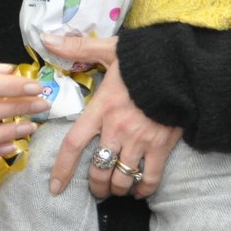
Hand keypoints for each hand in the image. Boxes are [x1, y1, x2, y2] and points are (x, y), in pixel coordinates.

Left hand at [44, 35, 181, 199]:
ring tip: (114, 190)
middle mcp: (117, 129)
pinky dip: (143, 189)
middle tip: (95, 189)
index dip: (62, 169)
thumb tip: (47, 39)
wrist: (183, 66)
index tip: (55, 187)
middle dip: (94, 185)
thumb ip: (77, 48)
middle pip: (98, 169)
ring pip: (122, 178)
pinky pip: (150, 178)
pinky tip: (139, 191)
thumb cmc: (144, 59)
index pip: (73, 144)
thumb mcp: (109, 50)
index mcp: (101, 108)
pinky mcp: (162, 146)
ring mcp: (140, 140)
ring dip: (116, 189)